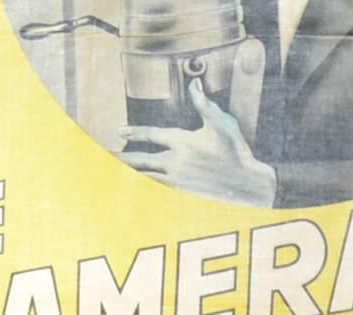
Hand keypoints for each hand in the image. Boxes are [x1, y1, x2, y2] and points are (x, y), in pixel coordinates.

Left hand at [119, 79, 276, 205]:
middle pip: (143, 159)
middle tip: (107, 157)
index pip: (153, 135)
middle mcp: (176, 162)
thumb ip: (204, 104)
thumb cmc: (235, 151)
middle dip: (124, 157)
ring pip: (147, 176)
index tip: (120, 131)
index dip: (135, 132)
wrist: (245, 183)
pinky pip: (157, 190)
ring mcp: (178, 179)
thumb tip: (195, 83)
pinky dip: (143, 189)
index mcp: (184, 142)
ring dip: (130, 174)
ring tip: (113, 174)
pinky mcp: (182, 193)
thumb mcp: (222, 123)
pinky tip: (134, 191)